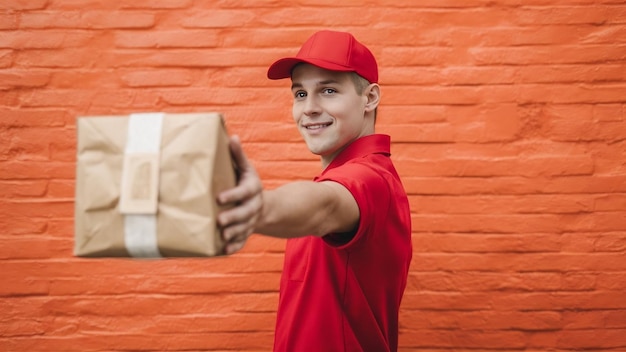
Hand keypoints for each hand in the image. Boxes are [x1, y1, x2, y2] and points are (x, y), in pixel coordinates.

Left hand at [217, 135, 262, 254]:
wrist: (261, 204)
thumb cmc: (246, 182)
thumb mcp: (245, 168)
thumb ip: (238, 155)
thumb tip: (231, 137)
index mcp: (253, 189)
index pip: (244, 192)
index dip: (233, 195)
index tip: (219, 197)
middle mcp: (254, 206)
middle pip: (246, 213)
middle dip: (234, 217)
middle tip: (219, 220)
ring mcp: (251, 220)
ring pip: (244, 228)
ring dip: (234, 233)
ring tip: (222, 235)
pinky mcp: (247, 231)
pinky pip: (243, 240)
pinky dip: (235, 246)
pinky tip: (224, 249)